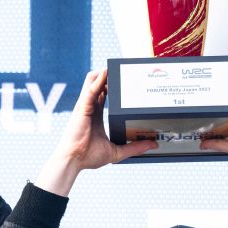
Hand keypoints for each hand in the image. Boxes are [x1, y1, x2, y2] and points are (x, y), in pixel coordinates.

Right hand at [36, 70, 156, 195]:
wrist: (74, 160)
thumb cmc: (89, 157)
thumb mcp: (116, 151)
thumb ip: (134, 147)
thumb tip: (153, 144)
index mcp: (95, 117)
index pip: (103, 96)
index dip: (111, 87)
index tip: (124, 81)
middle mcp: (90, 108)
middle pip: (98, 85)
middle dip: (109, 77)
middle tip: (124, 71)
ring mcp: (85, 106)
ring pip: (93, 82)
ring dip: (103, 73)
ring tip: (116, 66)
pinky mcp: (83, 107)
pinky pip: (91, 89)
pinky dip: (99, 79)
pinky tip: (107, 72)